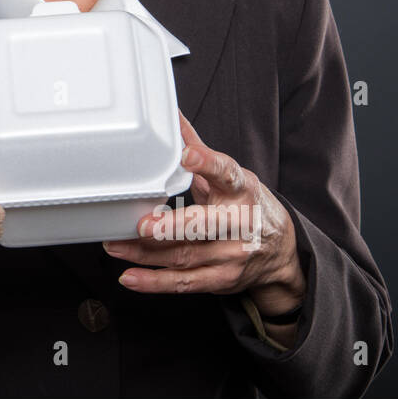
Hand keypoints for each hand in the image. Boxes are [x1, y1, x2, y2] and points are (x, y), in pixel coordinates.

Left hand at [103, 111, 305, 318]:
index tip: (186, 155)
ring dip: (146, 253)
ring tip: (116, 245)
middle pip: (203, 225)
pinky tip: (130, 276)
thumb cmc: (246, 206)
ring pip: (185, 255)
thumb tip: (172, 115)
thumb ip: (198, 150)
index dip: (206, 163)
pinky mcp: (221, 280)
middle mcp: (239, 223)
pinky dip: (155, 282)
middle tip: (141, 224)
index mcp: (241, 189)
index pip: (225, 173)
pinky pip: (185, 283)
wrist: (281, 252)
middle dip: (171, 226)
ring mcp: (231, 255)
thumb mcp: (230, 176)